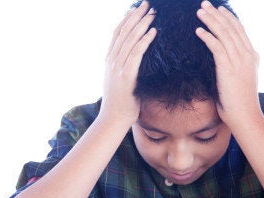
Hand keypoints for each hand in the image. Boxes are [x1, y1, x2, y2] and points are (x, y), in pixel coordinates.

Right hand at [99, 1, 156, 127]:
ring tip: (153, 13)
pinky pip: (137, 54)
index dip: (128, 19)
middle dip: (137, 16)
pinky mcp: (126, 76)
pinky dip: (145, 40)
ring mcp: (118, 68)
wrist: (113, 120)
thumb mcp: (120, 81)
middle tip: (148, 4)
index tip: (138, 8)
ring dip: (143, 24)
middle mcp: (112, 61)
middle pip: (124, 32)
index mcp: (110, 60)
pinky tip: (153, 31)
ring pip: (131, 40)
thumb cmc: (121, 103)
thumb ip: (126, 68)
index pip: (118, 33)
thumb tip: (136, 62)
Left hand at [195, 1, 260, 127]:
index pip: (239, 31)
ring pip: (223, 34)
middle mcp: (247, 55)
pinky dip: (207, 37)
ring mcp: (239, 61)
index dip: (228, 18)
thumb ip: (234, 68)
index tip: (218, 9)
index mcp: (252, 56)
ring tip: (199, 12)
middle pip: (231, 28)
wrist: (245, 116)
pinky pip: (216, 47)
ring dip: (210, 21)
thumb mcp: (239, 80)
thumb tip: (223, 63)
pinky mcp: (228, 68)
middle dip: (217, 14)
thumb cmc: (239, 103)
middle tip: (204, 4)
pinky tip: (199, 31)